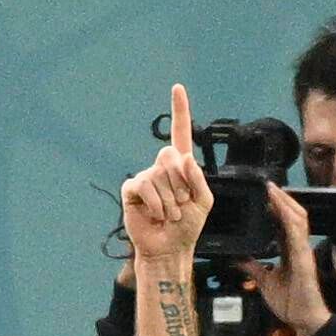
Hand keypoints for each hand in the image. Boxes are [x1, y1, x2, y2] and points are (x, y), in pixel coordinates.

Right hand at [120, 84, 212, 262]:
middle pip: (170, 156)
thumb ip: (198, 178)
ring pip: (159, 176)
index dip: (180, 111)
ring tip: (170, 215)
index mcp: (182, 167)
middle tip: (181, 205)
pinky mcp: (132, 189)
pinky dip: (156, 204)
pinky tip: (156, 215)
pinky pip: (144, 186)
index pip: (180, 133)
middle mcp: (162, 167)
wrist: (170, 247)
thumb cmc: (187, 226)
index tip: (178, 88)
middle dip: (181, 185)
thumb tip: (184, 155)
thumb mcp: (204, 202)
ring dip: (171, 201)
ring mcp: (145, 177)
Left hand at [239, 183, 332, 335]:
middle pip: (293, 215)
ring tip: (273, 190)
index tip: (264, 195)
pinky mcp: (304, 258)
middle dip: (282, 199)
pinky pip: (297, 234)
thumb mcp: (265, 282)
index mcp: (290, 251)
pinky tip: (281, 209)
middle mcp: (298, 247)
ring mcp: (303, 251)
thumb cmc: (291, 302)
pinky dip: (289, 219)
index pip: (284, 223)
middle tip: (268, 185)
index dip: (276, 208)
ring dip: (285, 203)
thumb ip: (253, 268)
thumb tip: (237, 259)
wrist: (304, 320)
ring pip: (297, 219)